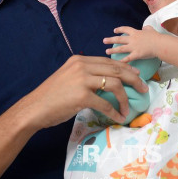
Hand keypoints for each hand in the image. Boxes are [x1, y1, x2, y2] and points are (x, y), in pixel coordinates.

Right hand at [23, 55, 147, 127]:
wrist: (35, 108)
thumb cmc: (51, 96)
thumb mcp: (69, 78)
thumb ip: (85, 76)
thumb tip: (105, 82)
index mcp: (79, 61)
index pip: (109, 62)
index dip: (125, 68)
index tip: (136, 76)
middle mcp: (82, 66)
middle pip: (116, 70)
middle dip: (133, 79)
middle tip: (143, 88)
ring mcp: (82, 80)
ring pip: (114, 84)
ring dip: (125, 97)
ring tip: (129, 107)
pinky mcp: (81, 96)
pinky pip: (105, 103)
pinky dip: (114, 111)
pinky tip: (118, 117)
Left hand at [103, 25, 160, 62]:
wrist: (159, 44)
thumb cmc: (156, 37)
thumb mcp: (151, 29)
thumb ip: (147, 28)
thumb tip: (145, 27)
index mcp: (136, 33)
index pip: (126, 29)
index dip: (119, 29)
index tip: (114, 30)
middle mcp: (133, 39)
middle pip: (119, 39)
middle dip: (111, 39)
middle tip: (104, 40)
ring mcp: (134, 47)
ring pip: (121, 48)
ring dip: (113, 50)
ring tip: (106, 51)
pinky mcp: (136, 54)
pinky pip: (128, 58)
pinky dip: (122, 61)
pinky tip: (117, 63)